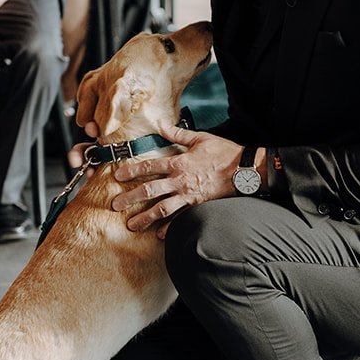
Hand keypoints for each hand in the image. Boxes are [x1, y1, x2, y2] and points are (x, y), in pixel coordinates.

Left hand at [111, 125, 244, 235]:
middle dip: (131, 198)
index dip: (132, 170)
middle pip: (150, 190)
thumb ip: (178, 134)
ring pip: (162, 209)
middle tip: (115, 206)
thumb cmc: (224, 152)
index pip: (149, 166)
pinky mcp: (198, 206)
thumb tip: (161, 124)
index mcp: (179, 162)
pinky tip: (159, 234)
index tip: (117, 176)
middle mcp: (180, 180)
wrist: (244, 170)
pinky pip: (181, 219)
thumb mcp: (200, 138)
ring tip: (132, 226)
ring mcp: (189, 196)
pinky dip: (170, 228)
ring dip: (145, 218)